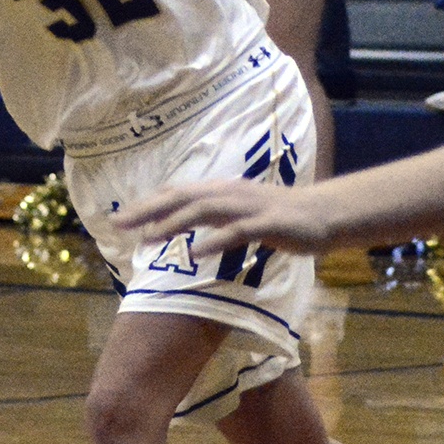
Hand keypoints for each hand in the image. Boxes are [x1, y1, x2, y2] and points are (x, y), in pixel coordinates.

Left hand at [115, 179, 328, 257]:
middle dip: (148, 210)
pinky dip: (215, 241)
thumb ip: (212, 216)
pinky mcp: (267, 223)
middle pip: (182, 198)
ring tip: (149, 238)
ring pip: (204, 210)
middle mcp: (230, 193)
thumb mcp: (239, 213)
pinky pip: (237, 232)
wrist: (324, 214)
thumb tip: (180, 225)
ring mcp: (249, 207)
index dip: (147, 204)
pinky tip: (196, 252)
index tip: (120, 218)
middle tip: (119, 224)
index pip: (177, 193)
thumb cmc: (278, 217)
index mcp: (221, 190)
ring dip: (174, 223)